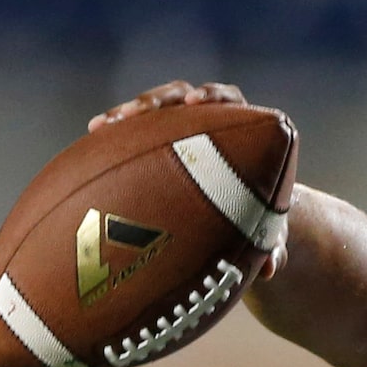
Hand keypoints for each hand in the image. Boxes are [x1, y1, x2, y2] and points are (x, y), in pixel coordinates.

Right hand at [90, 81, 288, 278]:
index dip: (210, 96)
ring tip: (102, 125)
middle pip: (179, 96)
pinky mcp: (156, 134)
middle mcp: (208, 117)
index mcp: (242, 126)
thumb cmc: (258, 214)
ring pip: (150, 109)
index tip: (194, 103)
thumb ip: (273, 244)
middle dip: (157, 101)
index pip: (226, 99)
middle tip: (138, 112)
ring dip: (127, 113)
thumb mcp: (267, 228)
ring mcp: (178, 123)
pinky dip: (117, 131)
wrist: (239, 211)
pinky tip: (93, 134)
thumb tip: (269, 270)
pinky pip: (134, 128)